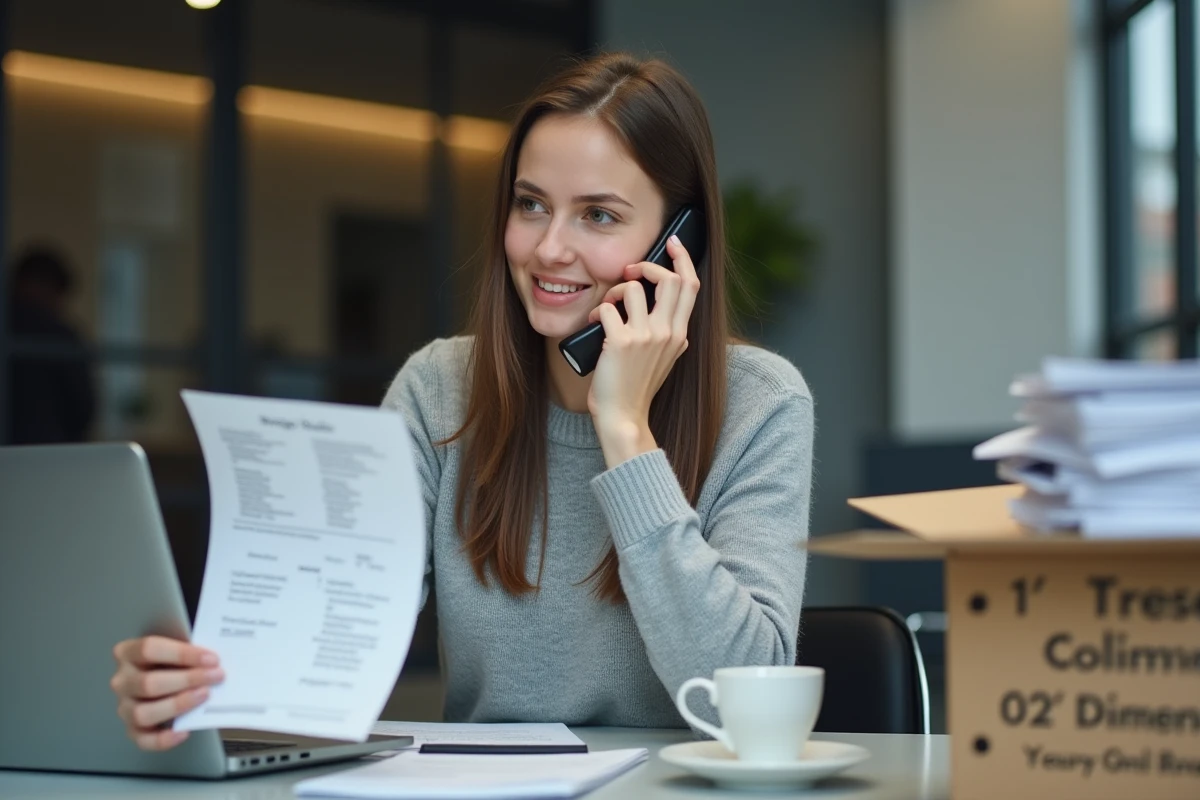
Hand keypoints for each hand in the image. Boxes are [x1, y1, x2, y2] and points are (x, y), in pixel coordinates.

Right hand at [110, 636, 223, 750]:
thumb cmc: (173, 659)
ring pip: (143, 713)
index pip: (149, 649)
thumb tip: (212, 660)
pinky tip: (184, 731)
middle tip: (217, 676)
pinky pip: (143, 740)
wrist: (168, 676)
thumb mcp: (177, 646)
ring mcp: (124, 707)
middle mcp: (121, 680)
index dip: (182, 654)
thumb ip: (188, 649)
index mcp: (127, 652)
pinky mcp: (132, 729)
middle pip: (148, 683)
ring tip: (204, 696)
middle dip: (187, 680)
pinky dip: (163, 740)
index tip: (212, 659)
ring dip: (177, 705)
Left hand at [586, 235, 700, 464]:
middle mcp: (667, 332)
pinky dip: (597, 312)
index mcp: (679, 334)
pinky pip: (607, 307)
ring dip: (614, 290)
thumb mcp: (665, 360)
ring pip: (633, 287)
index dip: (683, 259)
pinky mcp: (621, 342)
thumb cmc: (636, 388)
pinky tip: (592, 325)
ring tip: (606, 307)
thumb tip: (668, 315)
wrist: (623, 416)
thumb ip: (670, 337)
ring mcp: (646, 337)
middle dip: (646, 266)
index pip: (691, 286)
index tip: (673, 243)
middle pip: (669, 278)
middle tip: (630, 272)